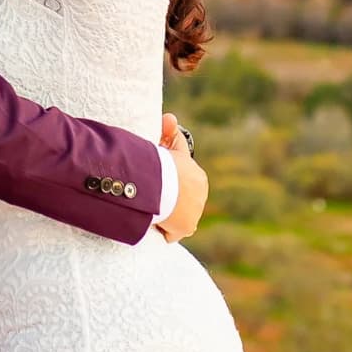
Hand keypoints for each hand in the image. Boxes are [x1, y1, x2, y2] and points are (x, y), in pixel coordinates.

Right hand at [156, 112, 207, 242]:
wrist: (161, 181)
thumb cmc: (161, 162)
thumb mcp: (167, 146)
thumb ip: (170, 133)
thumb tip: (169, 117)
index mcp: (199, 178)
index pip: (186, 186)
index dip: (172, 187)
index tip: (160, 187)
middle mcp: (201, 197)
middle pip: (183, 204)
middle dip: (171, 203)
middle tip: (153, 198)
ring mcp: (194, 214)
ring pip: (178, 219)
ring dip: (167, 217)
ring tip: (151, 210)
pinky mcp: (184, 228)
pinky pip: (171, 235)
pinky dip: (162, 231)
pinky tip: (152, 223)